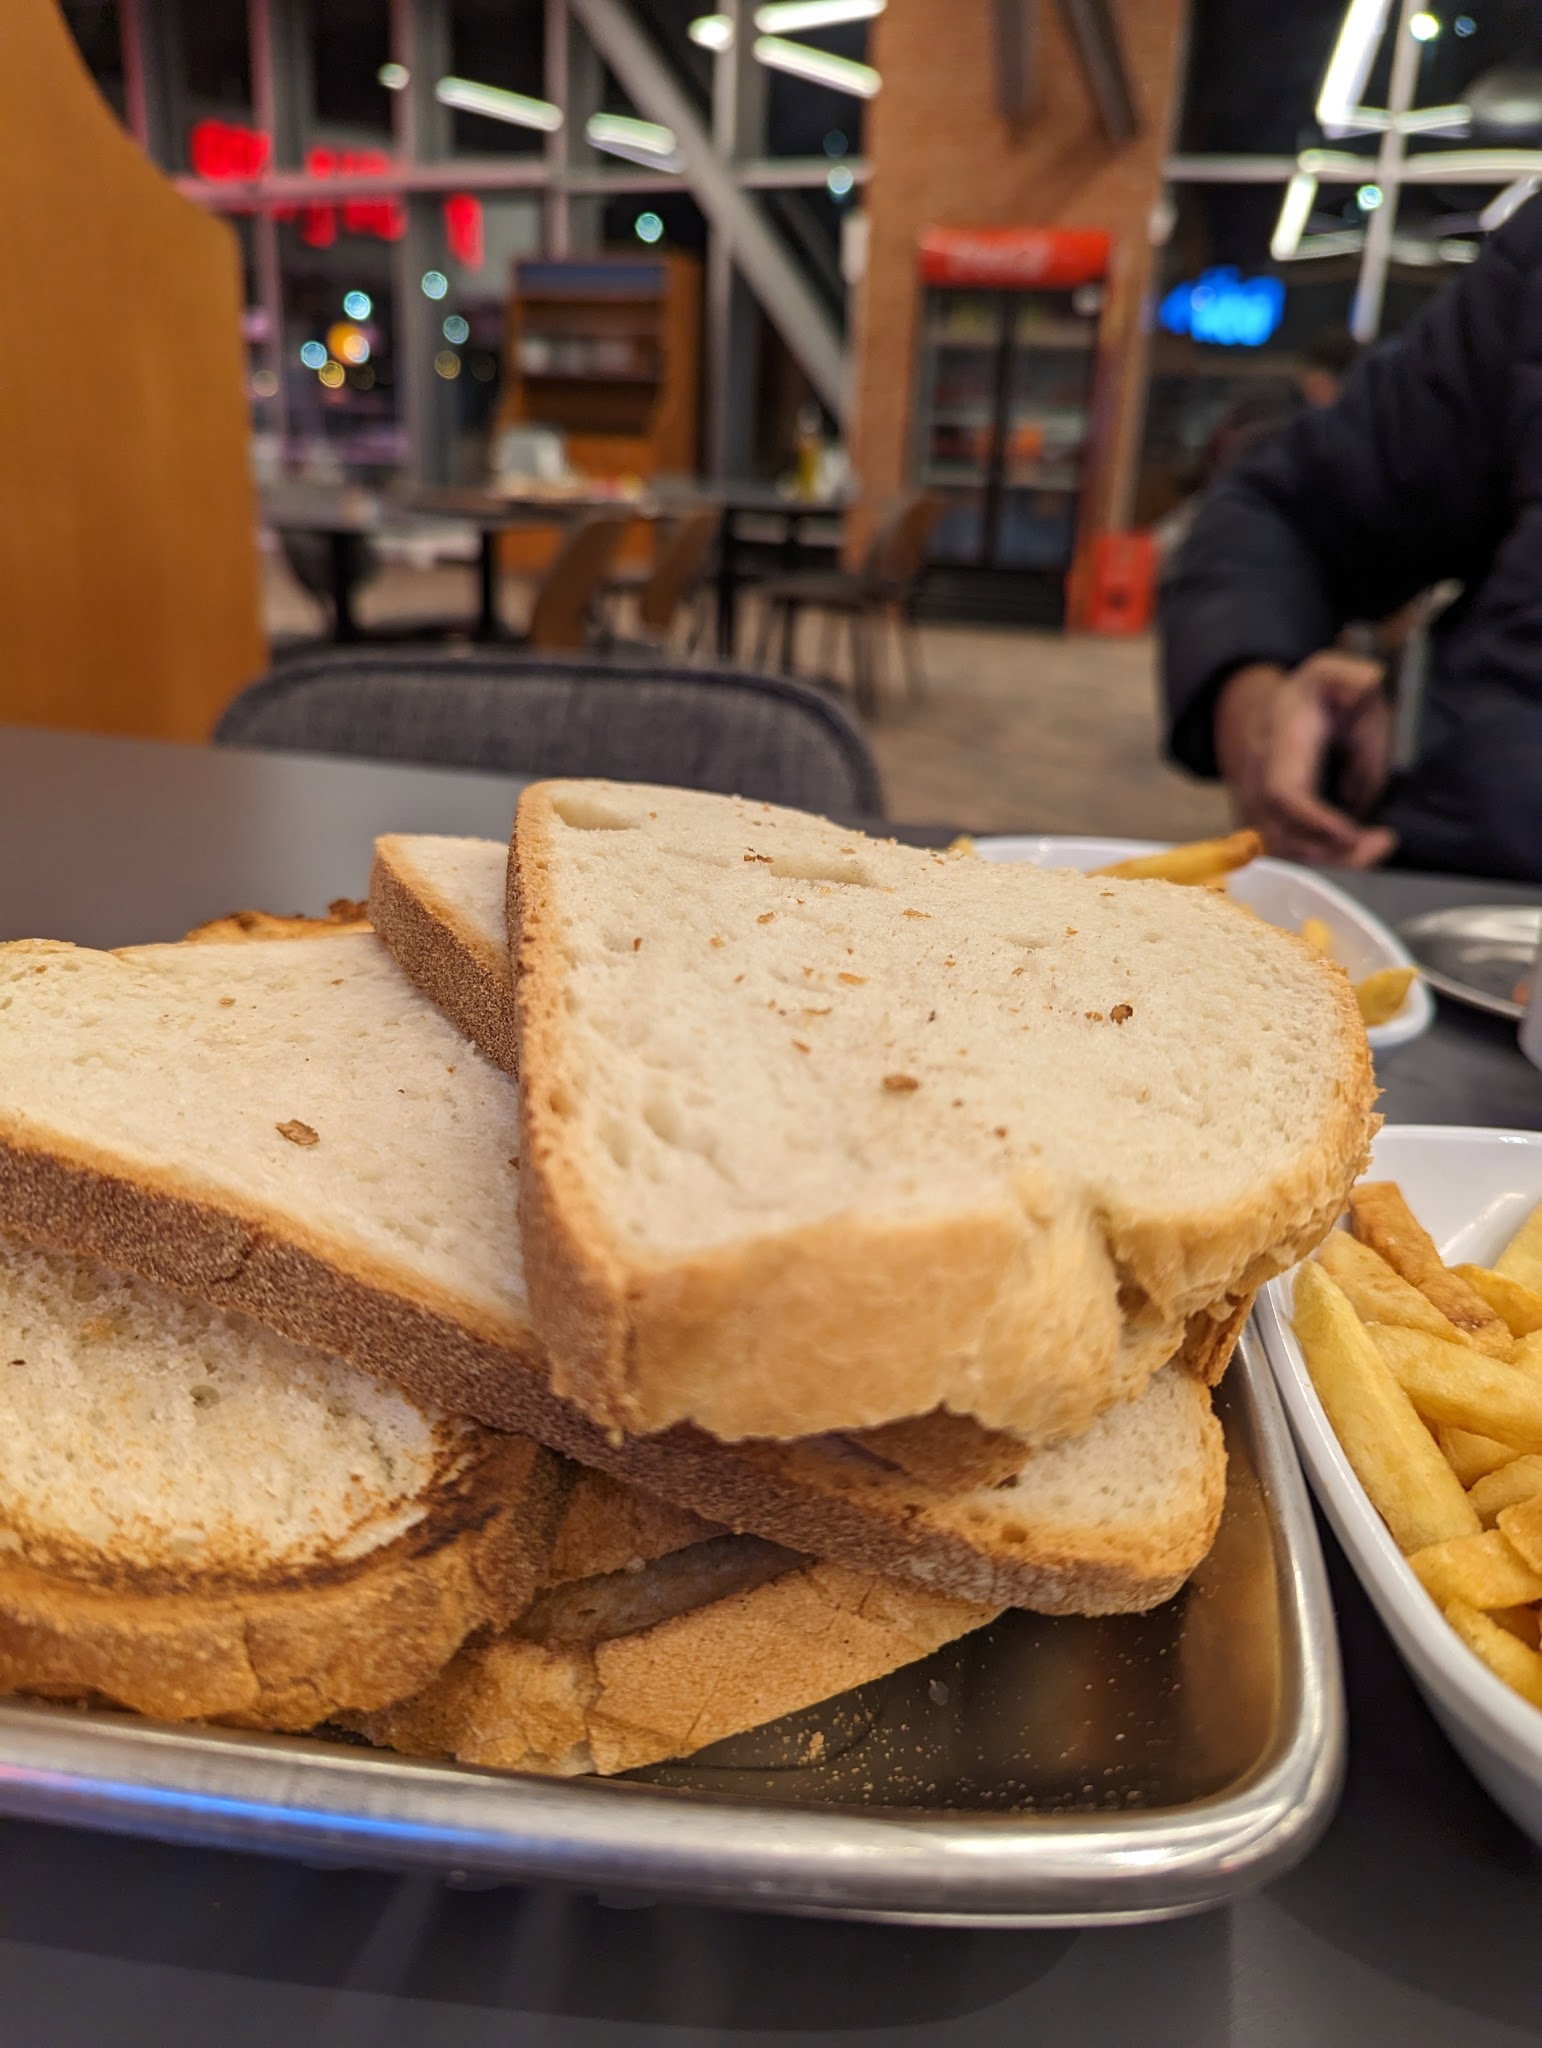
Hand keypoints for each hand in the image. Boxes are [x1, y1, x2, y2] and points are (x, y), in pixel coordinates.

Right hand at [1214, 654, 1396, 867]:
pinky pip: (1296, 858)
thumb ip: (1349, 676)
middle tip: (1381, 844)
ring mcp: (1262, 815)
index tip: (1350, 831)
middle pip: (1285, 838)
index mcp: (1277, 751)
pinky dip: (1329, 862)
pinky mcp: (1272, 831)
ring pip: (1290, 856)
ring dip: (1335, 862)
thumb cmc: (1307, 701)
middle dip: (1332, 853)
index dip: (1314, 820)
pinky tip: (1363, 851)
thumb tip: (1367, 683)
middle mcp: (1261, 789)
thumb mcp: (1329, 674)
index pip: (1285, 795)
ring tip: (1378, 846)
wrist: (1267, 720)